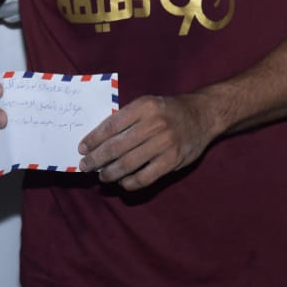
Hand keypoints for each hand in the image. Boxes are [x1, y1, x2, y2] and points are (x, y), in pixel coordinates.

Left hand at [78, 94, 215, 191]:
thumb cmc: (169, 110)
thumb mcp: (148, 104)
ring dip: (110, 173)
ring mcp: (164, 144)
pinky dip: (130, 182)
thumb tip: (99, 140)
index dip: (94, 139)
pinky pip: (145, 177)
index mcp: (144, 106)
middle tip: (85, 166)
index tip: (82, 148)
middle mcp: (154, 124)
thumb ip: (127, 119)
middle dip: (96, 159)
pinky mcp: (173, 160)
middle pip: (116, 147)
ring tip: (102, 176)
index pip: (111, 126)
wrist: (203, 115)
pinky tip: (122, 182)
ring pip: (128, 164)